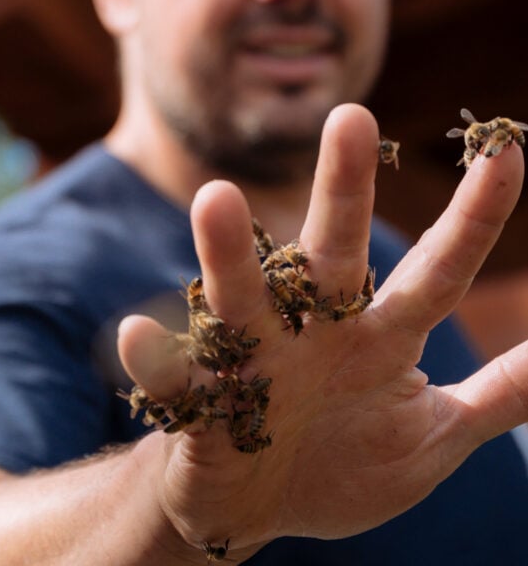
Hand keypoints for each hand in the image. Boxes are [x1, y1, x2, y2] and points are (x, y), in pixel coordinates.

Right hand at [117, 103, 526, 559]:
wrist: (257, 508)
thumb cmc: (345, 459)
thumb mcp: (433, 436)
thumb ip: (494, 396)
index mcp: (378, 337)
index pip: (435, 271)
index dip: (473, 217)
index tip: (510, 151)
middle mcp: (315, 330)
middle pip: (333, 254)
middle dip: (344, 189)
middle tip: (351, 118)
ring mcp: (256, 360)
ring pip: (243, 298)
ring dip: (230, 253)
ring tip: (218, 199)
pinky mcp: (200, 403)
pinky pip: (173, 379)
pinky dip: (155, 358)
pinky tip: (137, 333)